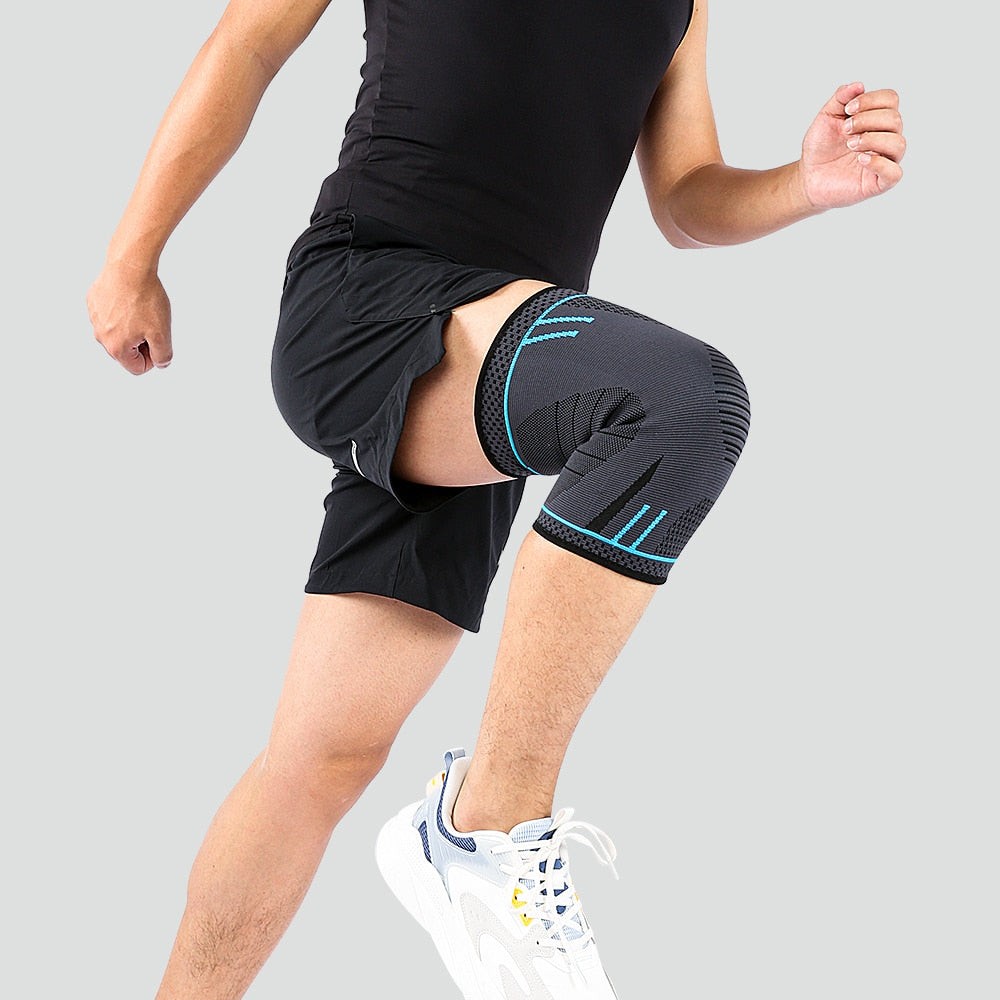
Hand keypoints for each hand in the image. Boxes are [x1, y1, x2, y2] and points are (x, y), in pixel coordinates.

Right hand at [87, 258, 172, 374]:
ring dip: (132, 327)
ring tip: (141, 309)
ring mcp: (94, 319)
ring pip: (118, 333)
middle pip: (127, 352)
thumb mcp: (163, 334)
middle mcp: (100, 336)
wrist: (129, 266)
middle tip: (151, 323)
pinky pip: (110, 315)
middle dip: (142, 342)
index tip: (159, 339)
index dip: (153, 358)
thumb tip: (160, 363)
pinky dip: (122, 312)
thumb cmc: (145, 299)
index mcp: (116, 348)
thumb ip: (163, 356)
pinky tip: (130, 299)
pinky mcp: (93, 303)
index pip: (137, 368)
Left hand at [797, 81, 905, 210]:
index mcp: (877, 119)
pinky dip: (879, 163)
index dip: (871, 100)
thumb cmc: (821, 146)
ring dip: (872, 139)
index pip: (891, 99)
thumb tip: (859, 85)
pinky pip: (894, 173)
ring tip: (850, 144)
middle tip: (845, 130)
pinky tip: (861, 159)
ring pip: (898, 143)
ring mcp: (884, 160)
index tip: (848, 109)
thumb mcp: (826, 116)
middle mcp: (886, 137)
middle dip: (867, 120)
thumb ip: (841, 98)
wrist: (808, 176)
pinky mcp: (879, 183)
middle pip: (895, 119)